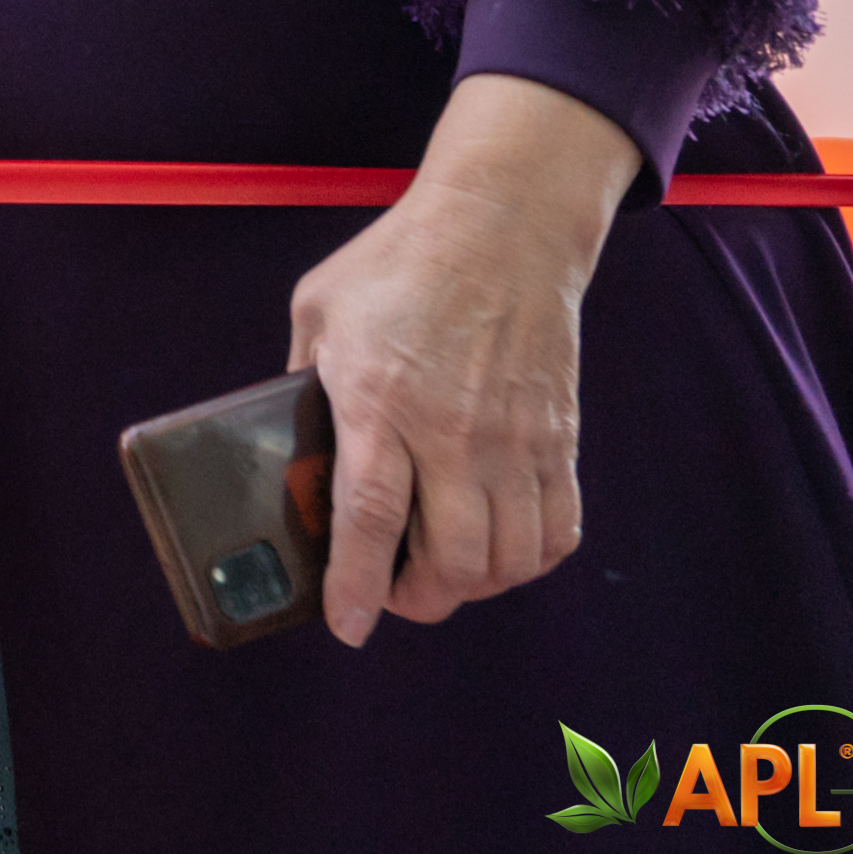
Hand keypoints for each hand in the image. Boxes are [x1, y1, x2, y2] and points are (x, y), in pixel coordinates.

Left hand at [288, 73, 635, 645]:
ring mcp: (515, 441)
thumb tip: (294, 442)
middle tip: (392, 593)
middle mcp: (453, 433)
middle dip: (417, 599)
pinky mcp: (559, 439)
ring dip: (474, 586)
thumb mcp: (319, 311)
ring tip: (443, 573)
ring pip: (509, 560)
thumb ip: (302, 381)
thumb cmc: (399, 264)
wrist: (502, 227)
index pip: (370, 519)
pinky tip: (499, 549)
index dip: (355, 586)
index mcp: (380, 401)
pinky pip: (558, 531)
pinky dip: (529, 560)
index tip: (347, 626)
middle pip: (451, 561)